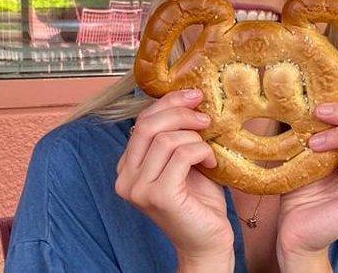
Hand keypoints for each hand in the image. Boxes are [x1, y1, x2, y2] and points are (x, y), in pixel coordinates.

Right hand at [115, 89, 233, 268]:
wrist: (207, 241)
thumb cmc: (198, 201)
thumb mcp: (183, 161)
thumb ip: (176, 136)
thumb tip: (188, 98)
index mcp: (128, 167)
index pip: (142, 121)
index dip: (168, 103)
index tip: (194, 95)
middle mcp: (126, 178)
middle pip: (149, 125)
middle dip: (180, 112)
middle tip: (205, 117)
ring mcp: (139, 189)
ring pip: (166, 139)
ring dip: (195, 138)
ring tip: (209, 150)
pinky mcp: (159, 196)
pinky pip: (181, 155)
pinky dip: (201, 152)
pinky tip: (211, 163)